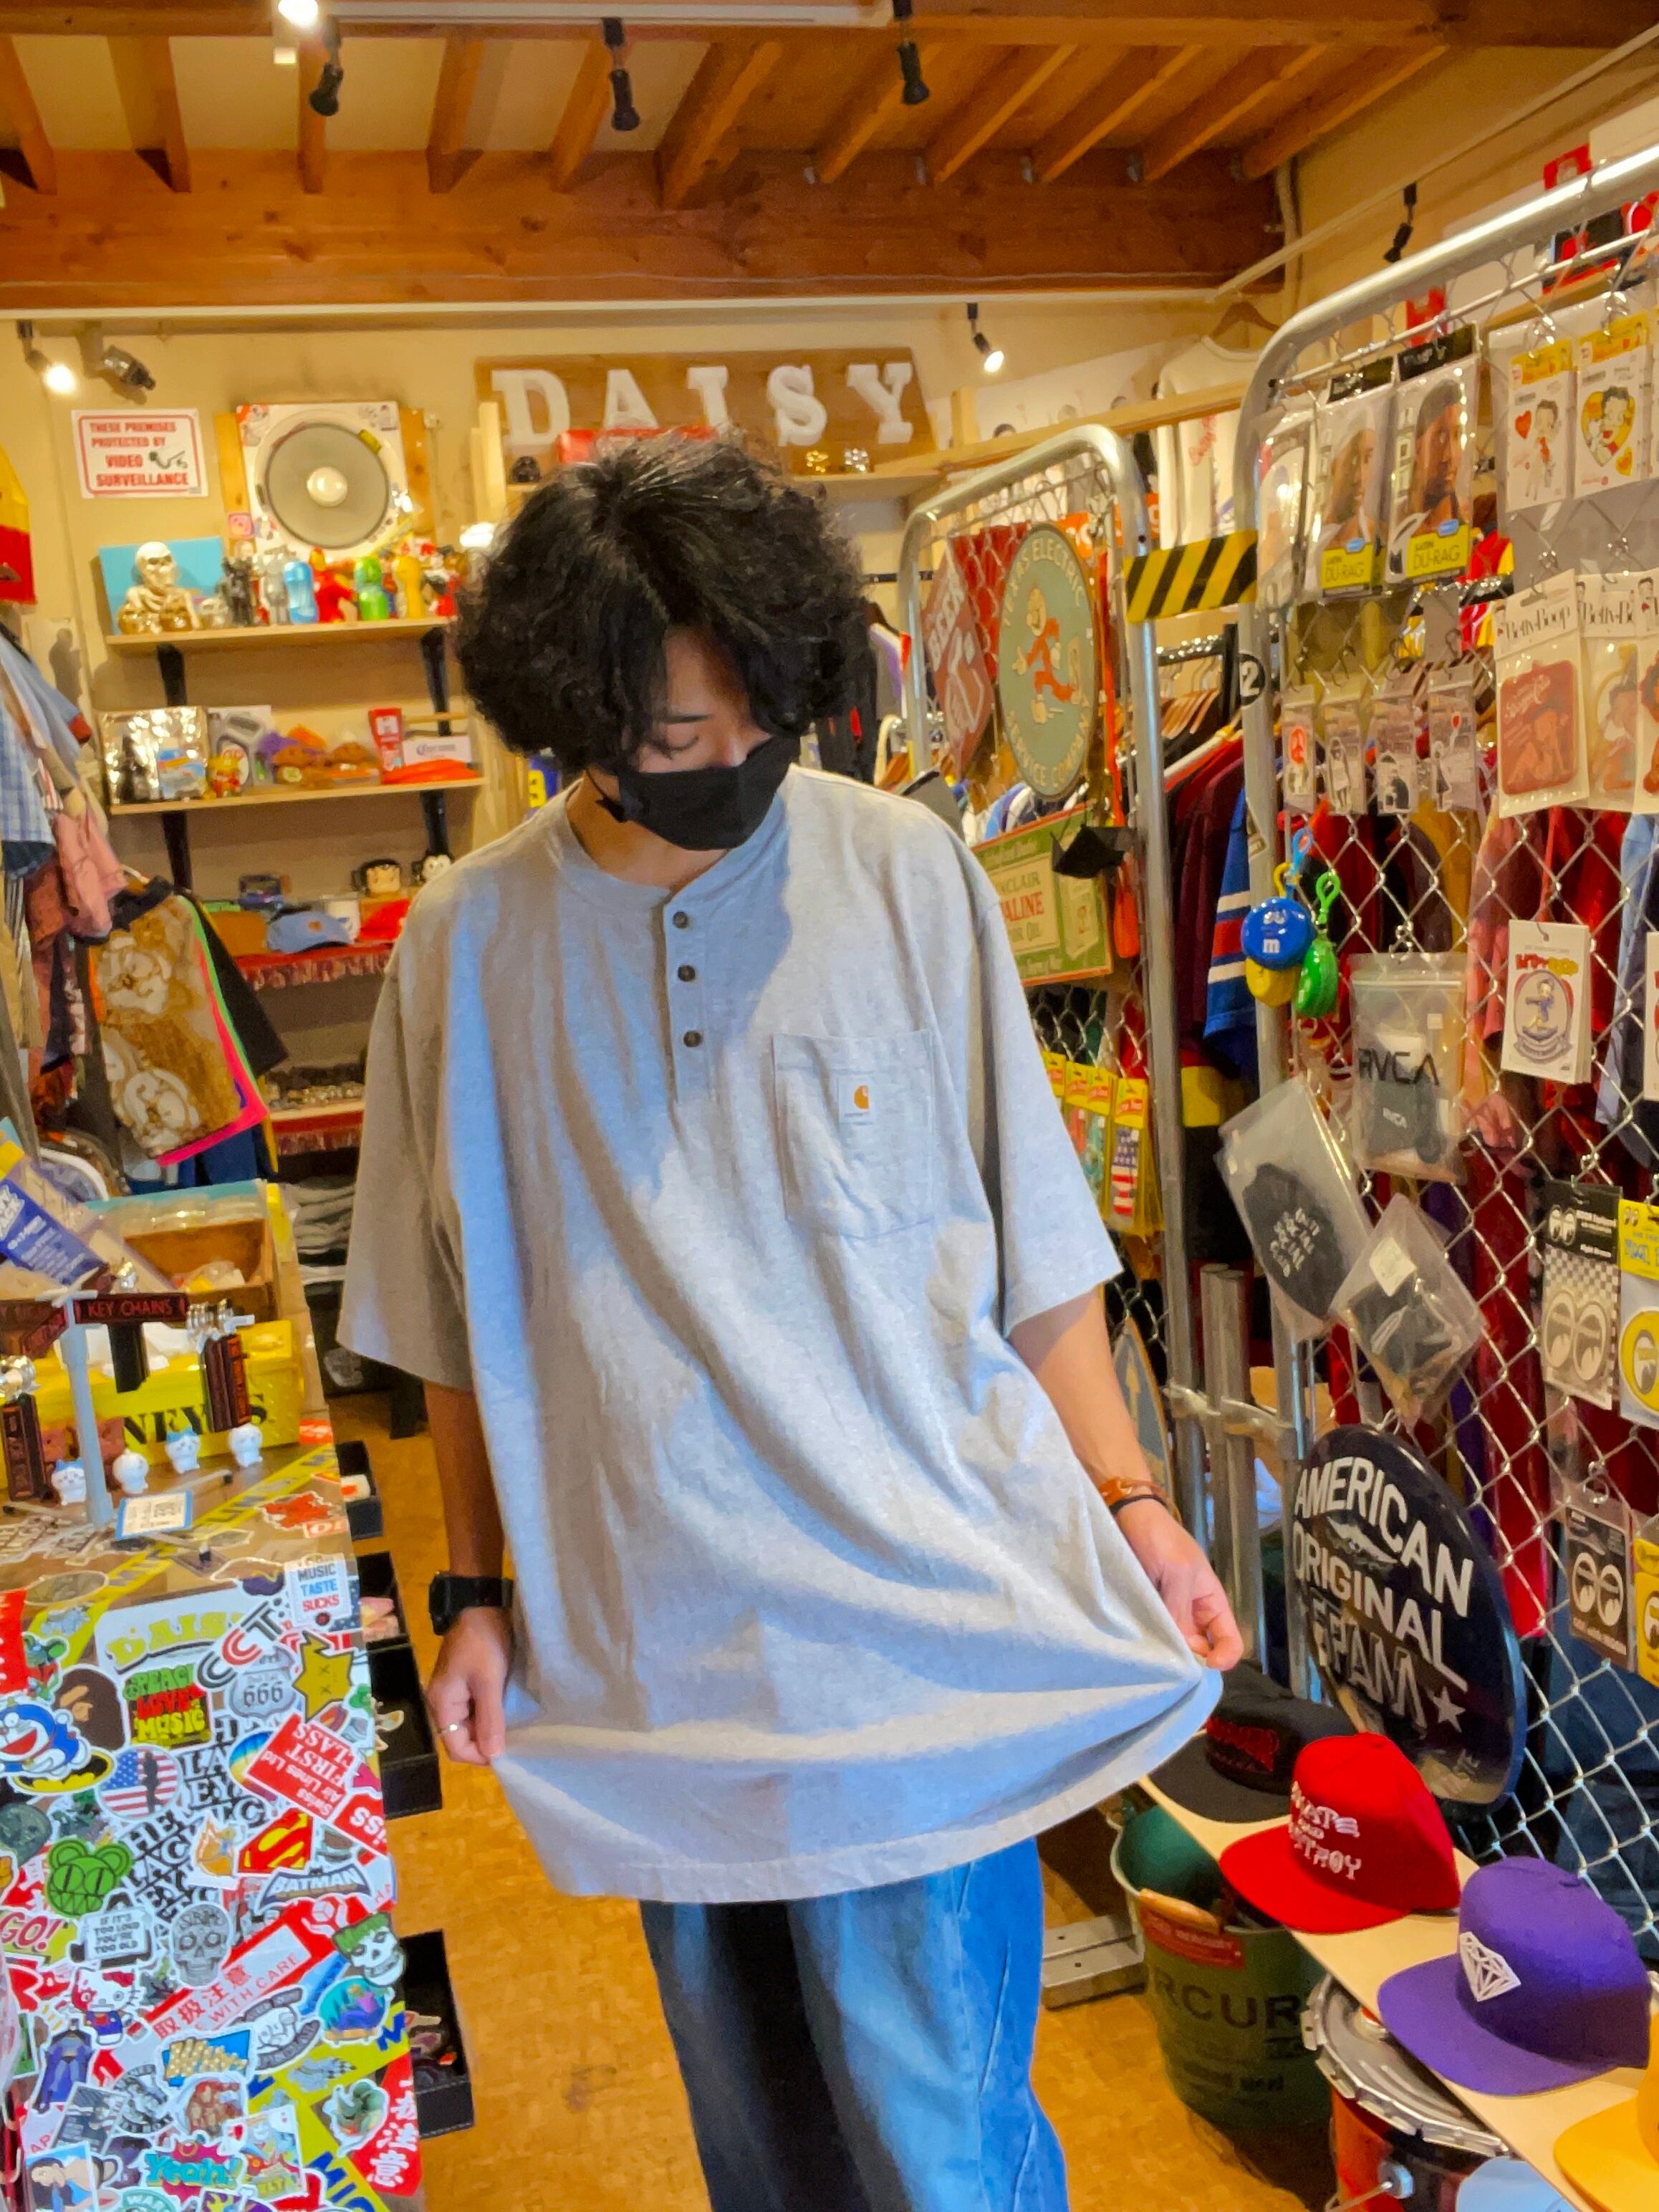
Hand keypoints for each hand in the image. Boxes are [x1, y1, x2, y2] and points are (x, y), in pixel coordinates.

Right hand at [425, 1608, 512, 1764]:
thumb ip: (489, 1719)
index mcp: (441, 1704)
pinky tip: (507, 1713)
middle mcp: (442, 1702)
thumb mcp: (489, 1681)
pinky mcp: (463, 1683)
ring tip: (514, 1730)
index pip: (455, 1747)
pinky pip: (474, 1709)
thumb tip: (493, 1756)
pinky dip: (489, 1714)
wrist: (479, 1604)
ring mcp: (452, 1692)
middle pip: (461, 1737)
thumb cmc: (483, 1642)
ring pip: (469, 1724)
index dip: (479, 1756)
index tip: (508, 1754)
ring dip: (488, 1729)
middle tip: (514, 1742)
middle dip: (485, 1743)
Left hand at [1114, 1498, 1243, 1670]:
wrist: (1128, 1518)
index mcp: (1211, 1603)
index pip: (1230, 1641)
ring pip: (1175, 1649)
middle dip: (1192, 1663)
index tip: (1206, 1665)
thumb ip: (1180, 1610)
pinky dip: (1149, 1647)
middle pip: (1202, 1652)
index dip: (1225, 1658)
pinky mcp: (1145, 1615)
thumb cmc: (1161, 1540)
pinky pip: (1152, 1638)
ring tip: (1153, 1660)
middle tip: (1172, 1667)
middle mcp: (1192, 1615)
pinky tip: (1139, 1650)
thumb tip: (1184, 1651)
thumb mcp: (1178, 1571)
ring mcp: (1168, 1616)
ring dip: (1167, 1656)